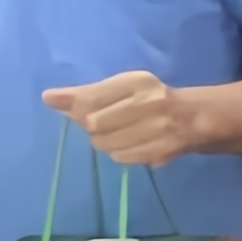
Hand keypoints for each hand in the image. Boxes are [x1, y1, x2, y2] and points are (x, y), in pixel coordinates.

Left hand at [44, 70, 204, 169]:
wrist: (192, 118)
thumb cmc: (151, 97)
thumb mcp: (124, 85)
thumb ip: (89, 92)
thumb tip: (49, 98)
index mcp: (138, 84)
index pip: (94, 95)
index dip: (70, 100)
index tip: (49, 98)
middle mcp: (148, 106)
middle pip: (95, 123)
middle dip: (90, 124)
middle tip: (100, 120)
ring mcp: (155, 131)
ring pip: (105, 143)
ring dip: (102, 139)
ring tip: (116, 130)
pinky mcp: (157, 153)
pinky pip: (120, 156)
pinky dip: (117, 150)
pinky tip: (126, 141)